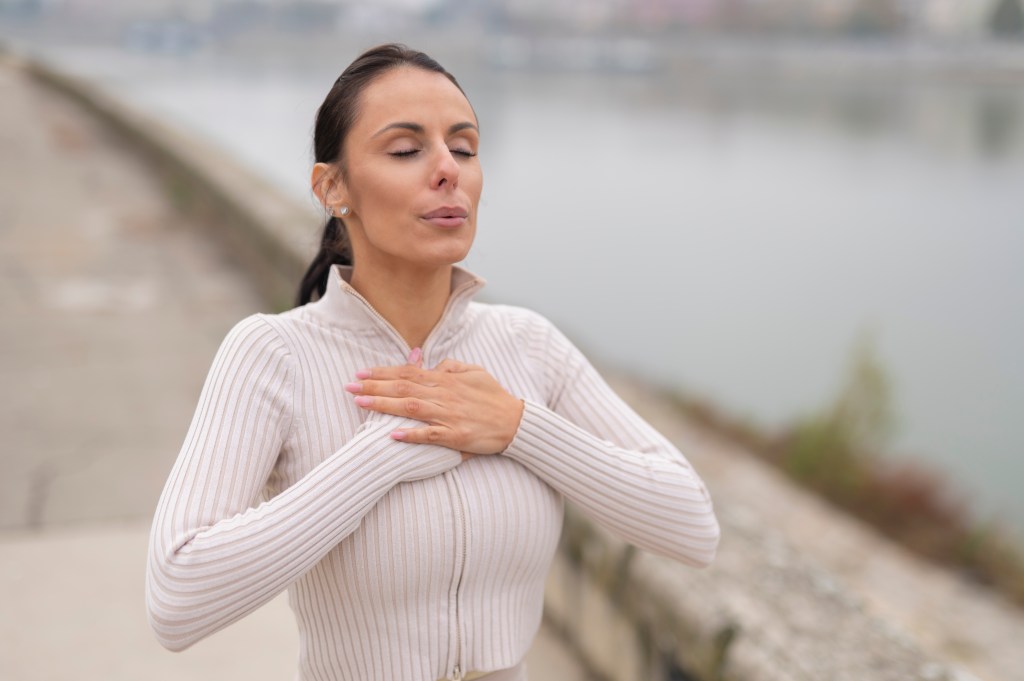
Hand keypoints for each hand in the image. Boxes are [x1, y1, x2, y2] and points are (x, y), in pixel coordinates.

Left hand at [345, 351, 523, 455]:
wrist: (516, 422)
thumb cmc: (494, 397)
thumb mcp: (475, 372)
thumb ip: (451, 367)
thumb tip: (431, 365)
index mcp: (447, 380)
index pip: (408, 373)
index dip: (383, 373)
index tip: (361, 374)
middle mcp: (445, 395)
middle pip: (403, 388)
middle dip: (374, 387)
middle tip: (350, 387)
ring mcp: (449, 415)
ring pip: (411, 407)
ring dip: (384, 405)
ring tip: (361, 404)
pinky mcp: (456, 435)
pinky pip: (429, 435)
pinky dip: (411, 434)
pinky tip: (392, 434)